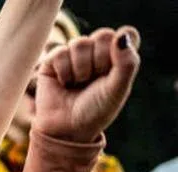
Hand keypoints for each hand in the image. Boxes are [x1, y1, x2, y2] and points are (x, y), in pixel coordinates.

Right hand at [33, 26, 140, 142]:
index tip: (114, 71)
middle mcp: (96, 53)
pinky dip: (63, 71)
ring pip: (80, 43)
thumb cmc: (95, 111)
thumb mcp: (118, 89)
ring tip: (77, 84)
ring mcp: (74, 55)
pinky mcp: (52, 61)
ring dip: (80, 69)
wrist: (67, 129)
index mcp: (117, 57)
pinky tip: (64, 84)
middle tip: (93, 81)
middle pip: (103, 35)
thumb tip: (121, 35)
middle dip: (99, 61)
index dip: (120, 50)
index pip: (127, 33)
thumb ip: (127, 62)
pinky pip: (59, 52)